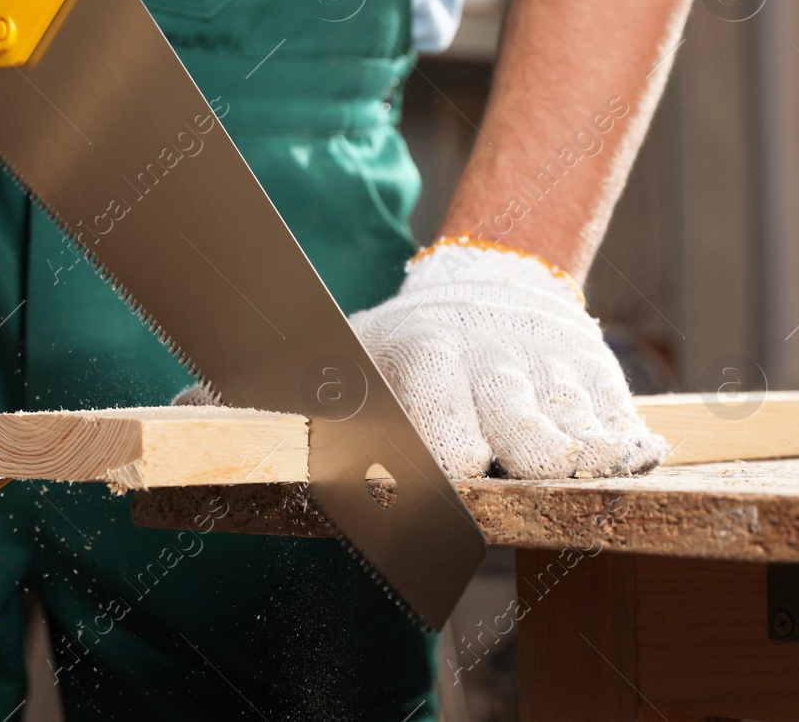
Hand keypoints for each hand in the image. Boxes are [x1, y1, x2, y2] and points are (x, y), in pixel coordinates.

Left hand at [174, 238, 666, 479]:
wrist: (489, 279)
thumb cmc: (393, 342)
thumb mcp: (329, 351)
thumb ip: (257, 384)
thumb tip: (175, 403)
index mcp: (421, 361)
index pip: (438, 448)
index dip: (432, 496)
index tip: (418, 519)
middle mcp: (491, 364)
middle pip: (526, 455)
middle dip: (510, 482)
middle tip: (485, 485)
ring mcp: (551, 369)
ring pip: (579, 448)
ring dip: (565, 471)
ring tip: (536, 466)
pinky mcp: (600, 373)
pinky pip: (623, 435)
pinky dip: (617, 456)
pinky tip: (599, 458)